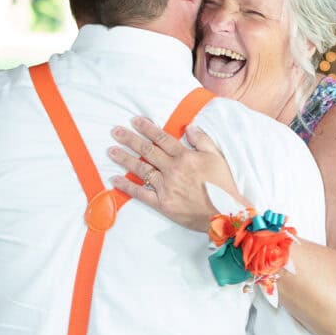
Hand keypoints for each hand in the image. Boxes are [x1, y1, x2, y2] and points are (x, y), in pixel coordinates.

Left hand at [108, 119, 242, 232]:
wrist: (224, 213)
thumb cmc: (222, 185)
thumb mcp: (217, 157)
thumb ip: (202, 140)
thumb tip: (188, 127)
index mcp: (185, 157)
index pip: (162, 138)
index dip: (147, 128)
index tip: (134, 121)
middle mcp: (173, 169)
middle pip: (147, 151)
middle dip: (130, 139)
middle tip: (116, 132)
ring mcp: (166, 187)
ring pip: (141, 169)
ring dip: (125, 159)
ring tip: (111, 151)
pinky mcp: (162, 203)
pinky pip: (141, 193)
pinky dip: (127, 186)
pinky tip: (115, 179)